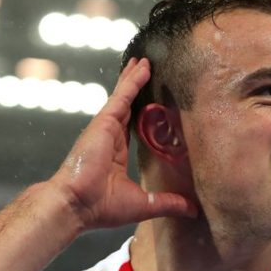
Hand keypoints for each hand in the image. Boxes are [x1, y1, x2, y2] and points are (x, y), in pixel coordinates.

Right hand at [50, 58, 197, 230]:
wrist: (78, 205)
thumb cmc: (101, 207)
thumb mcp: (145, 204)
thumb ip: (169, 202)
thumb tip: (192, 210)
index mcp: (117, 155)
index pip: (133, 128)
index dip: (142, 113)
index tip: (152, 103)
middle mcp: (111, 138)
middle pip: (127, 106)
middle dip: (135, 88)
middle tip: (145, 69)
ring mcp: (106, 128)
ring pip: (124, 96)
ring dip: (134, 78)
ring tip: (143, 60)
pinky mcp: (104, 121)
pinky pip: (122, 96)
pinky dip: (132, 80)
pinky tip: (142, 67)